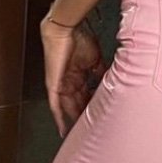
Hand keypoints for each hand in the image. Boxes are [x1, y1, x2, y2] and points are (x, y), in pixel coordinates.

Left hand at [40, 15, 106, 138]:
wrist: (65, 31)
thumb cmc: (79, 40)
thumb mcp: (95, 59)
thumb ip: (100, 71)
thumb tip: (108, 81)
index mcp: (78, 75)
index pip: (86, 95)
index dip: (92, 105)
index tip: (100, 115)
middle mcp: (69, 82)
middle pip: (77, 103)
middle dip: (84, 115)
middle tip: (92, 127)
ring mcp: (60, 84)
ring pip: (67, 107)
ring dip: (74, 119)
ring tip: (81, 132)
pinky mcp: (54, 85)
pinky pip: (55, 105)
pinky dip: (58, 117)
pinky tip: (62, 128)